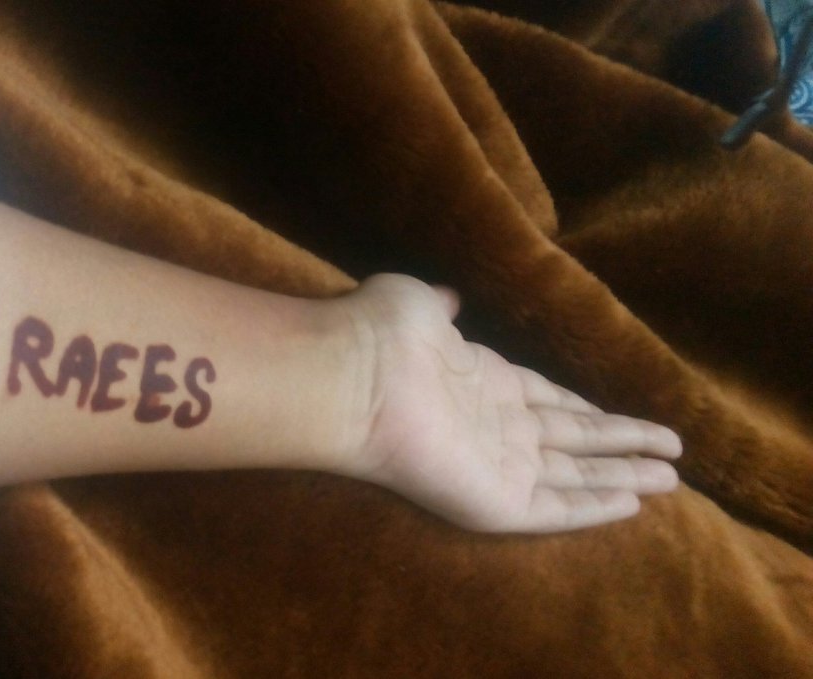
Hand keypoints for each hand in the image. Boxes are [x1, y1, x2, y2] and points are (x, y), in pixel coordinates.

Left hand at [336, 274, 682, 532]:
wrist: (354, 376)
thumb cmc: (381, 333)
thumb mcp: (419, 303)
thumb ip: (443, 305)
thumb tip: (451, 298)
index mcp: (482, 383)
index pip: (546, 400)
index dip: (584, 407)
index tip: (616, 411)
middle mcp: (495, 427)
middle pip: (573, 440)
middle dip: (621, 445)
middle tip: (671, 454)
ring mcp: (496, 466)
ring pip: (575, 475)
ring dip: (623, 476)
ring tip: (672, 481)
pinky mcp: (495, 502)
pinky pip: (556, 508)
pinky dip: (595, 507)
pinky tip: (633, 504)